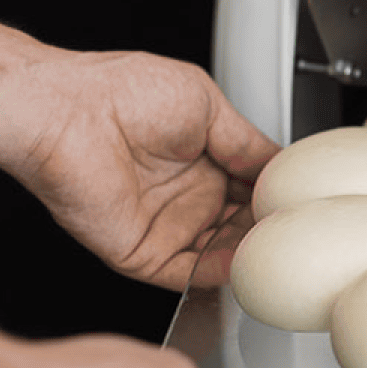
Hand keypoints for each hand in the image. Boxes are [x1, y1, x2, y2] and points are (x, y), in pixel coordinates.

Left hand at [8, 51, 277, 290]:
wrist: (65, 113)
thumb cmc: (120, 93)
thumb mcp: (206, 103)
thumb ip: (247, 142)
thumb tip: (279, 165)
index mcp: (200, 157)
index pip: (251, 188)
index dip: (275, 195)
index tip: (301, 200)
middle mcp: (183, 195)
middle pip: (241, 225)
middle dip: (268, 227)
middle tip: (294, 225)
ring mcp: (164, 226)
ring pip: (221, 253)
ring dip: (250, 252)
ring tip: (277, 244)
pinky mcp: (141, 252)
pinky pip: (188, 274)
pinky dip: (219, 274)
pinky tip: (244, 260)